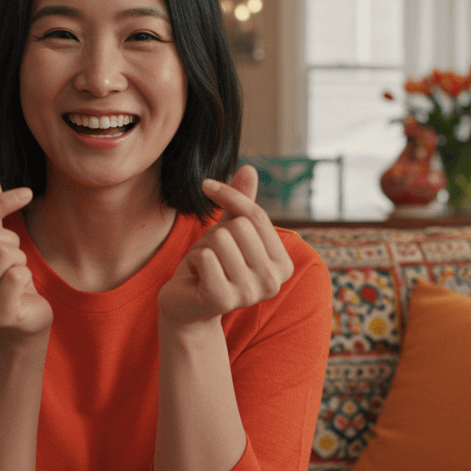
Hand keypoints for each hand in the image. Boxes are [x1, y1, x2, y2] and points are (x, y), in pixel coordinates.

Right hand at [0, 168, 52, 335]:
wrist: (22, 319)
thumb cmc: (4, 275)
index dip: (2, 202)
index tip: (26, 193)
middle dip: (11, 240)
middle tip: (13, 258)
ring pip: (4, 253)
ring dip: (19, 258)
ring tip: (15, 273)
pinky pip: (17, 275)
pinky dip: (26, 276)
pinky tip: (20, 290)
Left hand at [158, 165, 295, 327]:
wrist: (188, 302)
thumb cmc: (214, 263)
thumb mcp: (229, 229)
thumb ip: (241, 203)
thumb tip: (249, 168)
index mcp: (283, 264)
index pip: (256, 215)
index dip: (229, 195)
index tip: (207, 185)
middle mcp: (273, 282)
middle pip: (239, 227)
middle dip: (215, 233)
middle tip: (212, 255)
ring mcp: (250, 294)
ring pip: (220, 239)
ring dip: (203, 247)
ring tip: (205, 266)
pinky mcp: (223, 300)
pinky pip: (204, 257)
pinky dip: (193, 261)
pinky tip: (196, 277)